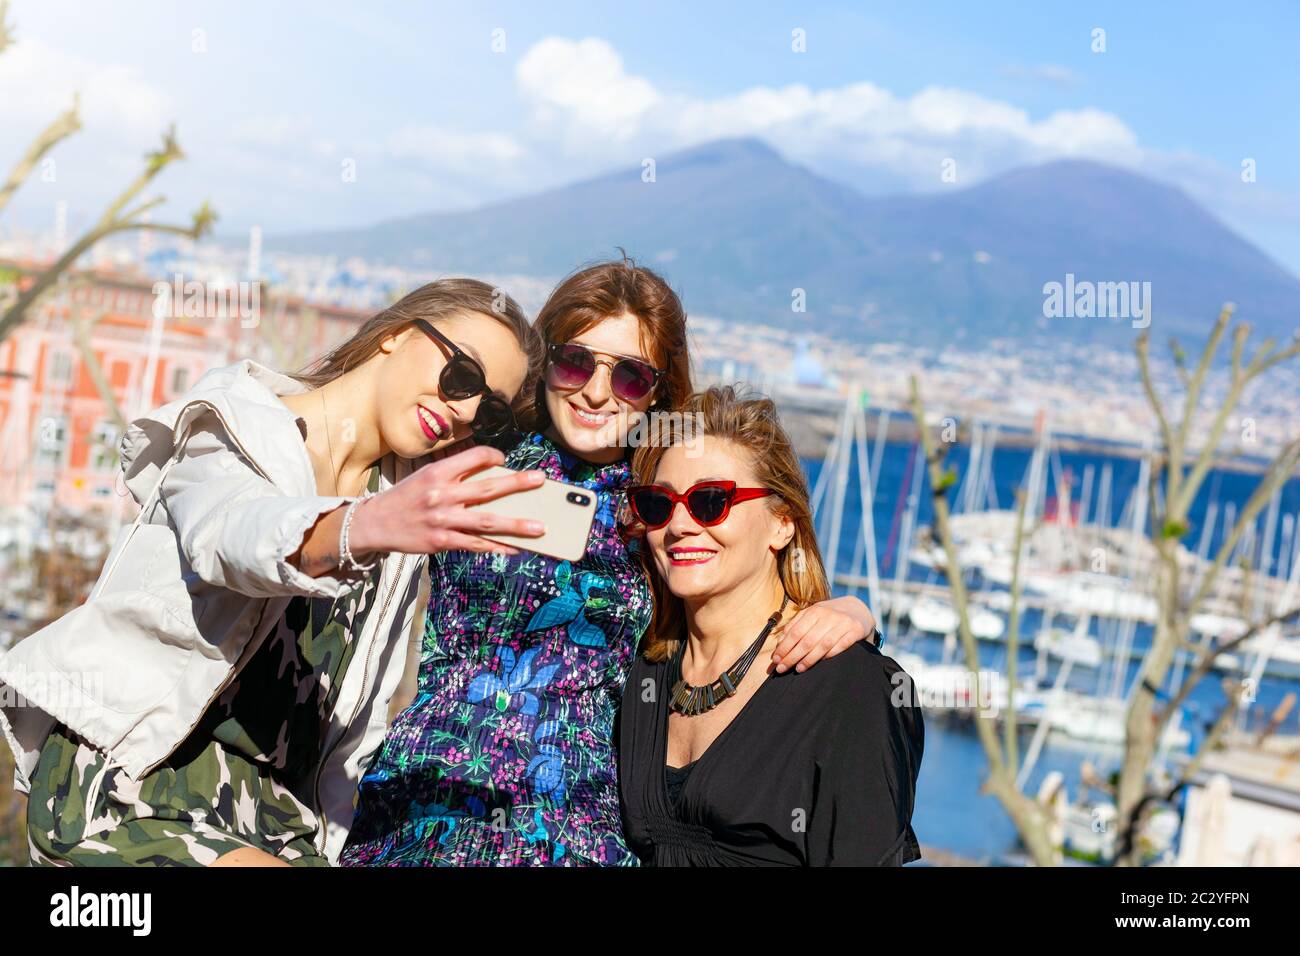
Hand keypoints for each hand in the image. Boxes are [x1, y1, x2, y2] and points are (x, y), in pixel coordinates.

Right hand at [349, 445, 545, 555]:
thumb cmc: (407, 498)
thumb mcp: (426, 477)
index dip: (493, 456)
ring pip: (487, 522)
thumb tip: (493, 477)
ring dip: (517, 525)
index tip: (504, 460)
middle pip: (487, 488)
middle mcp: (441, 495)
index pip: (474, 457)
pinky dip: (498, 547)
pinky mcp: (441, 542)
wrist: (375, 523)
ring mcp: (442, 520)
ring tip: (540, 527)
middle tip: (541, 480)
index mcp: (438, 473)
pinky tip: (516, 548)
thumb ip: (456, 476)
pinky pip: (476, 545)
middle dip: (517, 484)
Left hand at [771, 596, 877, 672]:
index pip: (796, 632)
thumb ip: (795, 625)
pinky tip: (820, 663)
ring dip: (809, 659)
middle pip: (807, 640)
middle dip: (792, 656)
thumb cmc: (830, 615)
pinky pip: (840, 646)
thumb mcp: (812, 614)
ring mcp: (843, 623)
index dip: (784, 647)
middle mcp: (828, 616)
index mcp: (815, 611)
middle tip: (782, 668)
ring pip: (822, 645)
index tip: (776, 659)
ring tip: (798, 669)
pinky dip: (829, 655)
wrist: (858, 609)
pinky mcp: (855, 631)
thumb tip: (780, 642)